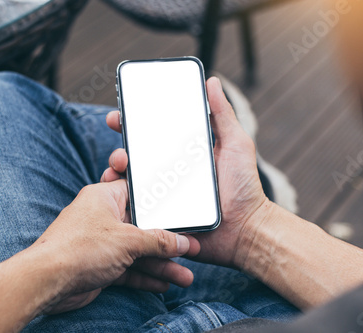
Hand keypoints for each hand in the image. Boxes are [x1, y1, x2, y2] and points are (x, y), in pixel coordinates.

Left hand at [31, 180, 199, 313]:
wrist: (46, 282)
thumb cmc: (80, 248)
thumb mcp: (129, 240)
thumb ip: (158, 241)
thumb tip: (181, 242)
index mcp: (105, 197)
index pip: (139, 193)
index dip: (162, 201)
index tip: (182, 210)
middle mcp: (103, 217)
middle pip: (143, 227)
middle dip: (167, 242)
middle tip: (190, 249)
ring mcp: (101, 242)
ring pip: (138, 252)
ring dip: (160, 264)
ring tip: (185, 276)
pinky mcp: (99, 264)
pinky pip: (128, 268)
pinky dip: (145, 276)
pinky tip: (164, 284)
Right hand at [104, 77, 267, 268]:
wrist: (246, 229)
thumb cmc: (244, 187)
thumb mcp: (236, 144)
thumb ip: (224, 114)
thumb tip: (212, 81)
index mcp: (184, 154)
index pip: (154, 135)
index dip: (134, 123)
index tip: (121, 113)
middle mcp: (170, 173)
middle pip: (136, 157)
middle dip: (120, 146)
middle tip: (118, 141)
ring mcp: (163, 196)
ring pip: (130, 181)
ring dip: (117, 170)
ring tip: (119, 165)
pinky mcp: (161, 217)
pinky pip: (136, 207)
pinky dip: (123, 200)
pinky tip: (118, 192)